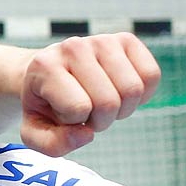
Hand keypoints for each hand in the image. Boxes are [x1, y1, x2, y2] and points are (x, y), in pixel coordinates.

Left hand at [20, 33, 159, 155]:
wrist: (46, 73)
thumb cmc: (43, 105)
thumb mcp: (34, 131)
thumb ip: (52, 144)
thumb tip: (87, 134)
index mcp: (45, 67)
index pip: (78, 108)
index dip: (75, 122)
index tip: (64, 114)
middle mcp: (73, 47)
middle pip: (110, 102)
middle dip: (101, 120)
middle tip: (86, 113)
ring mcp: (101, 40)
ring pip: (133, 90)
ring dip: (122, 109)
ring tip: (101, 103)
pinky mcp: (126, 40)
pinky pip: (151, 75)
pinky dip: (142, 95)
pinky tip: (120, 93)